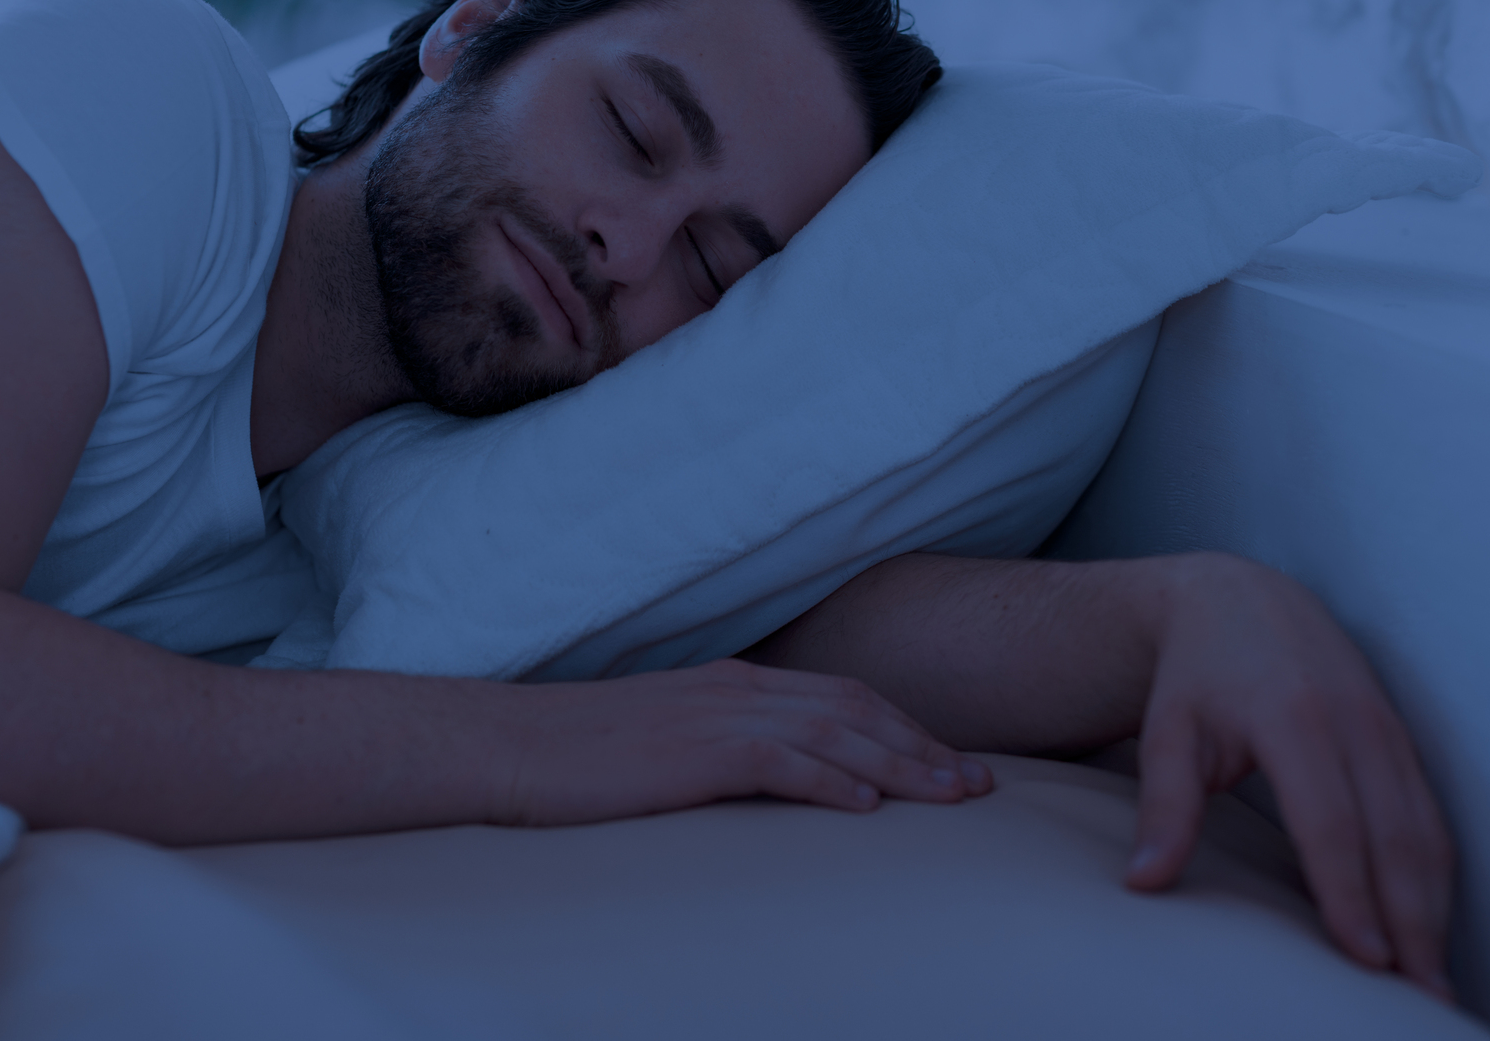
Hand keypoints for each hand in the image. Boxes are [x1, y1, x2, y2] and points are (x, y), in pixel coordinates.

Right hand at [489, 659, 993, 826]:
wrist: (507, 745)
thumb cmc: (577, 753)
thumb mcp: (663, 741)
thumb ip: (718, 746)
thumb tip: (765, 775)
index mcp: (730, 684)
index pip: (839, 695)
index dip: (904, 726)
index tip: (952, 762)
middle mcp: (734, 690)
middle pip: (854, 707)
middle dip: (925, 744)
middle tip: (982, 785)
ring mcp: (713, 716)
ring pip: (833, 730)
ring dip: (901, 763)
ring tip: (952, 796)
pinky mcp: (692, 752)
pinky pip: (779, 762)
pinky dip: (830, 779)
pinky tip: (867, 805)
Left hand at [1124, 553, 1454, 999]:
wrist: (1239, 599)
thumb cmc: (1194, 674)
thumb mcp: (1167, 731)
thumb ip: (1164, 807)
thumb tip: (1144, 880)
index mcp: (1291, 718)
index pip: (1329, 822)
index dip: (1349, 893)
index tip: (1364, 956)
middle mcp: (1352, 723)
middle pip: (1395, 837)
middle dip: (1410, 920)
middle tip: (1415, 992)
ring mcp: (1385, 728)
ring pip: (1425, 830)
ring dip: (1434, 906)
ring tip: (1430, 974)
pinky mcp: (1400, 736)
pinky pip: (1430, 813)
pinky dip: (1436, 872)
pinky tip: (1427, 919)